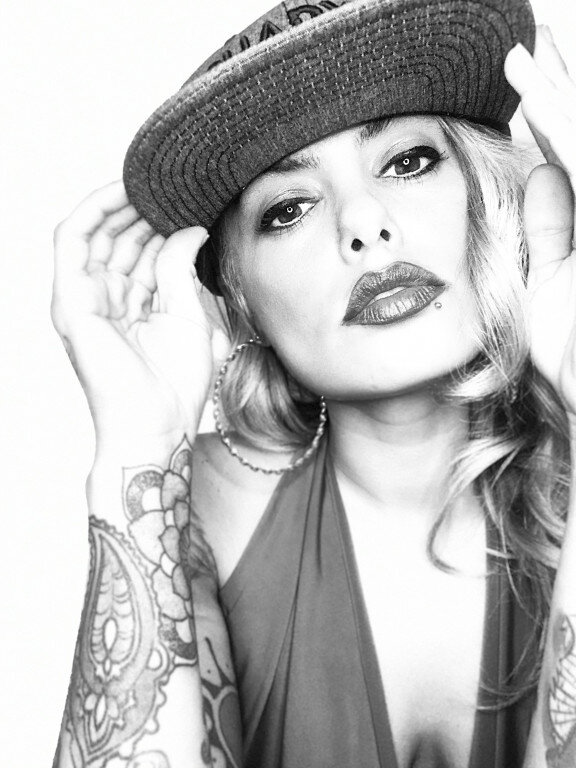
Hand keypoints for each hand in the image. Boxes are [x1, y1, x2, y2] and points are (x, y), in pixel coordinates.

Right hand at [52, 181, 223, 445]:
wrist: (158, 424)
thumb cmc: (176, 383)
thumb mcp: (189, 315)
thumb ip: (180, 270)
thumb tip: (189, 230)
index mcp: (135, 305)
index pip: (141, 251)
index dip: (159, 222)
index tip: (184, 199)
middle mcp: (107, 300)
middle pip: (118, 239)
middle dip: (143, 210)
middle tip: (171, 185)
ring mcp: (85, 300)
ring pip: (94, 234)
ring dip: (119, 205)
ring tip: (150, 183)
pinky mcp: (70, 302)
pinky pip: (71, 242)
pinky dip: (92, 212)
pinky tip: (119, 192)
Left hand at [505, 26, 575, 413]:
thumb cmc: (571, 353)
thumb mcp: (550, 281)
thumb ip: (550, 227)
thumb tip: (540, 171)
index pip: (569, 147)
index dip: (549, 105)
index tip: (522, 70)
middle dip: (561, 72)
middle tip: (537, 27)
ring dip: (559, 80)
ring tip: (533, 37)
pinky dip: (558, 126)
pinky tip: (531, 93)